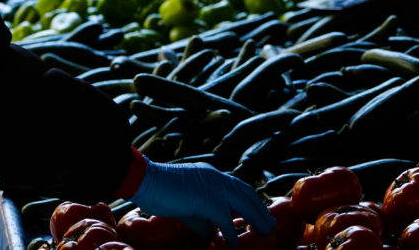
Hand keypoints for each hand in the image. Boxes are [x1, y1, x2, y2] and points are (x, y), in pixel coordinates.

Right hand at [129, 160, 274, 247]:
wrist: (148, 180)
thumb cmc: (162, 190)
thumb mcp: (187, 203)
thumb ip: (202, 217)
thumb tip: (212, 233)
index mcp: (212, 175)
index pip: (239, 186)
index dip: (251, 199)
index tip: (261, 211)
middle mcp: (217, 178)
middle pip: (246, 194)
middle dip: (261, 209)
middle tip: (270, 223)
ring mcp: (214, 188)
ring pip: (243, 204)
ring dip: (256, 219)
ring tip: (264, 232)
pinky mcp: (208, 201)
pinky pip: (225, 220)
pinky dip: (232, 233)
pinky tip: (235, 244)